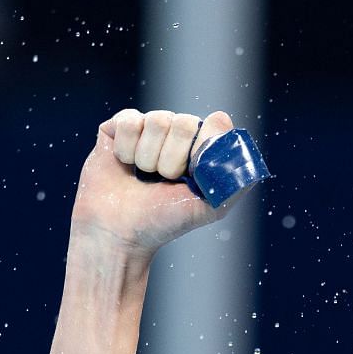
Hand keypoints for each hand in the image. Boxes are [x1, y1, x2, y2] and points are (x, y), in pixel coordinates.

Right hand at [71, 108, 243, 258]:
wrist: (121, 233)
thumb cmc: (166, 220)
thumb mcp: (212, 205)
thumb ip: (234, 173)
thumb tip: (223, 120)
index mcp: (202, 145)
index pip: (213, 126)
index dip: (199, 154)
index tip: (190, 177)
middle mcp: (176, 131)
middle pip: (184, 122)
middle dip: (172, 160)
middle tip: (163, 180)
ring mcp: (148, 127)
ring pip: (157, 120)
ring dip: (148, 158)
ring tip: (142, 176)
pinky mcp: (119, 127)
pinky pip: (129, 122)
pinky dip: (126, 150)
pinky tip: (124, 164)